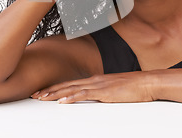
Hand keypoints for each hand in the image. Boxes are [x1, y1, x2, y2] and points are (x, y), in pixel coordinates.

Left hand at [30, 72, 156, 103]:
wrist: (146, 83)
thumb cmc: (133, 87)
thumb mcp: (113, 89)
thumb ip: (101, 91)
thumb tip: (92, 97)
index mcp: (95, 79)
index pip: (70, 83)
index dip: (55, 87)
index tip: (43, 91)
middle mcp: (94, 80)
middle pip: (66, 85)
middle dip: (49, 90)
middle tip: (35, 95)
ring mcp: (98, 85)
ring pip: (71, 89)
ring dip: (55, 94)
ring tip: (42, 98)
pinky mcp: (104, 92)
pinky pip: (85, 95)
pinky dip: (72, 98)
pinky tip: (63, 102)